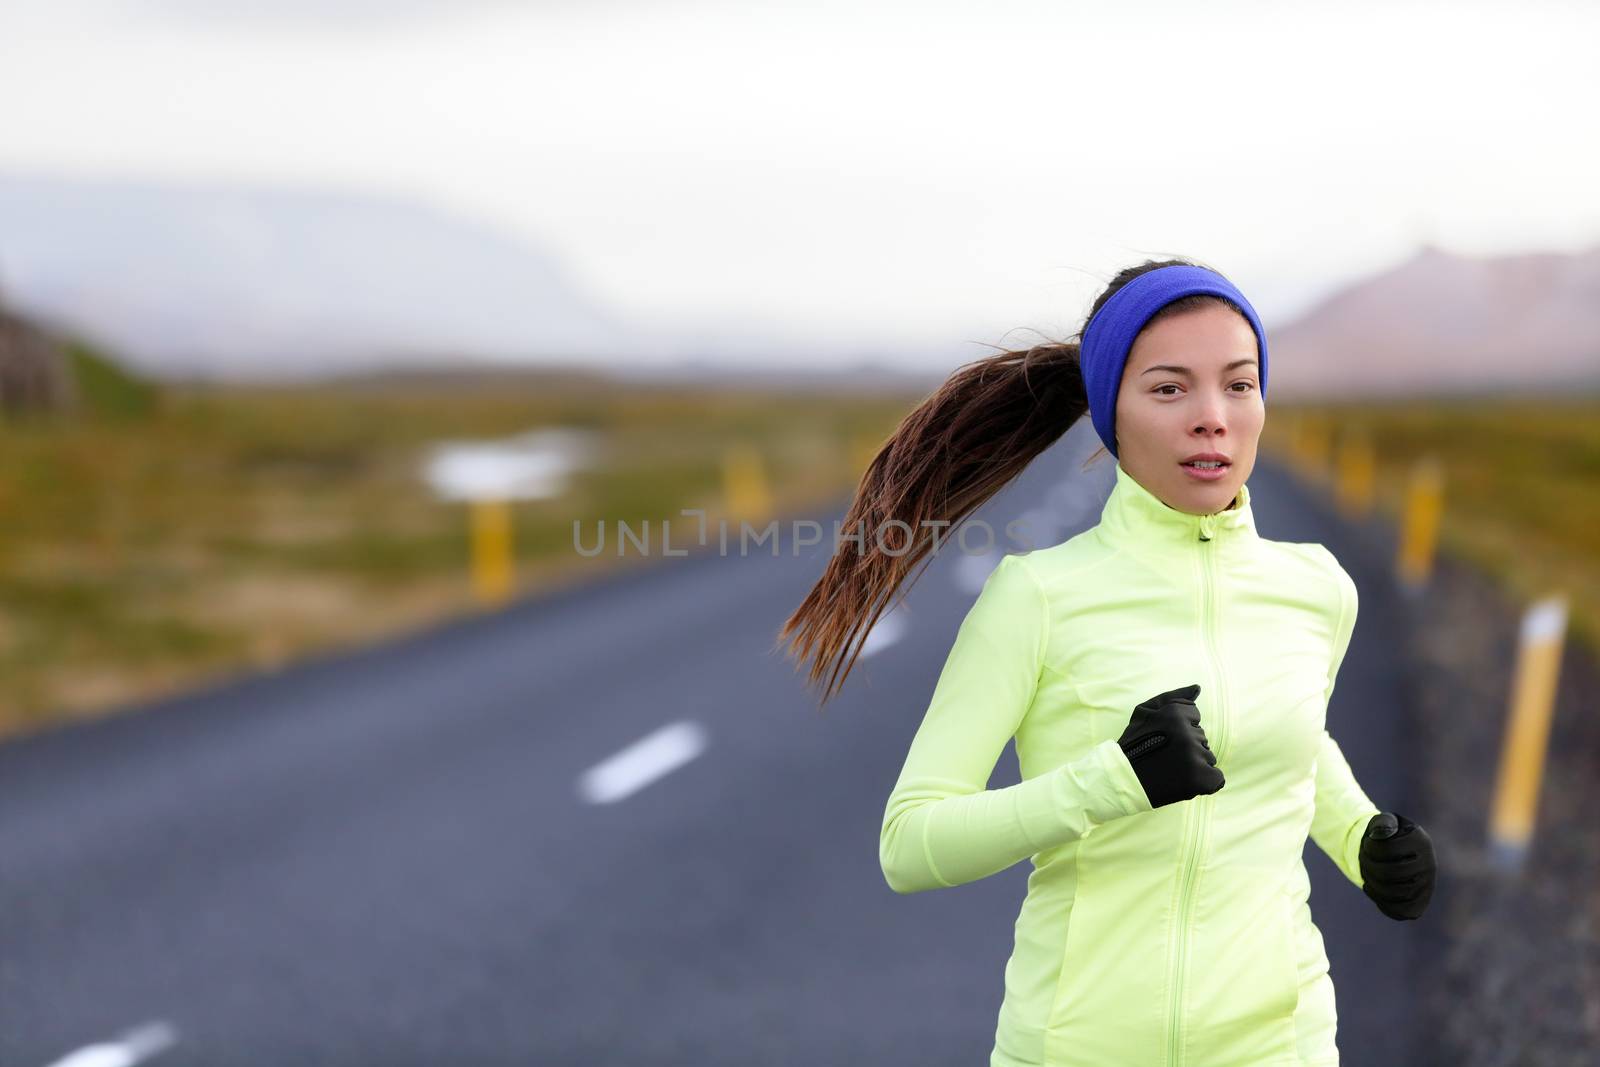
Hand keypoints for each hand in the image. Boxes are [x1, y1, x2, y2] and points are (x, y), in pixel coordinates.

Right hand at [1116, 683, 1224, 808]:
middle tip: (1166, 756)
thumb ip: (1173, 697)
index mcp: (1175, 714)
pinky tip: (1186, 782)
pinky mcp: (1201, 779)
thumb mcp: (1145, 712)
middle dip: (1187, 747)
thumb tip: (1198, 688)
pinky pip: (1216, 778)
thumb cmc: (1133, 744)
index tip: (1165, 739)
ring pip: (1208, 757)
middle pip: (1201, 738)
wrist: (1123, 780)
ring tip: (1172, 770)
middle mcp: (1187, 734)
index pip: (1195, 717)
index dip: (1180, 730)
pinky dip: (1205, 782)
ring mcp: (1195, 757)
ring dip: (1195, 764)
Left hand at [1359, 812, 1435, 919]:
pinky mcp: (1420, 904)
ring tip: (1366, 871)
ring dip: (1371, 881)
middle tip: (1362, 859)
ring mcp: (1426, 887)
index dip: (1369, 847)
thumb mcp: (1385, 822)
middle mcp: (1429, 865)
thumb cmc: (1388, 837)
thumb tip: (1380, 834)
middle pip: (1389, 873)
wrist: (1400, 855)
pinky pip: (1399, 910)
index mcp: (1421, 842)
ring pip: (1392, 893)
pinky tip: (1370, 887)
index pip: (1388, 849)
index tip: (1367, 843)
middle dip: (1367, 866)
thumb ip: (1382, 823)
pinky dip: (1378, 899)